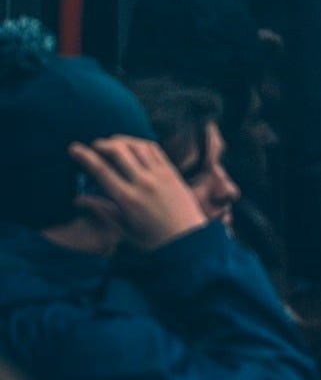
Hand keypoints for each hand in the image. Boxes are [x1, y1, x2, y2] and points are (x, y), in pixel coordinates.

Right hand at [70, 138, 204, 249]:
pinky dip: (139, 142)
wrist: (188, 239)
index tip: (74, 148)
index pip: (102, 171)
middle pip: (118, 151)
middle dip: (102, 144)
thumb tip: (77, 199)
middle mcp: (144, 183)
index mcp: (128, 200)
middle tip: (93, 145)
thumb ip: (101, 210)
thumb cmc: (153, 240)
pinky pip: (154, 149)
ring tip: (110, 142)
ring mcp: (160, 175)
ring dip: (121, 140)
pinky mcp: (171, 171)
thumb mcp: (123, 230)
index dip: (85, 156)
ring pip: (137, 145)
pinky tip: (132, 144)